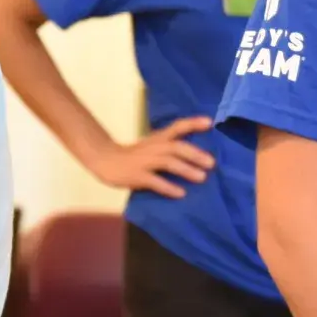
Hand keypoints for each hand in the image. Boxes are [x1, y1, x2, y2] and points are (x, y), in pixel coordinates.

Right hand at [85, 117, 216, 197]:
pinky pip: (155, 181)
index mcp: (158, 139)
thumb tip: (197, 155)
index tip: (210, 122)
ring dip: (186, 169)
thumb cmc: (133, 155)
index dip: (193, 123)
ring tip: (201, 178)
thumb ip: (169, 146)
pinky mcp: (136, 176)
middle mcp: (153, 147)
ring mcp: (144, 161)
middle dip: (195, 154)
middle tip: (211, 163)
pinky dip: (169, 187)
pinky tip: (181, 193)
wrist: (104, 159)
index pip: (177, 126)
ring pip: (168, 162)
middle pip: (176, 146)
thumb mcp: (152, 145)